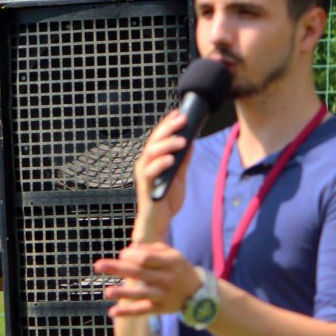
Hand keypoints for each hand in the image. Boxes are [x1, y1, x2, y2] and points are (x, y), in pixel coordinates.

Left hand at [94, 242, 201, 317]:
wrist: (198, 293)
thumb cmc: (176, 267)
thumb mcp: (169, 253)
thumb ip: (148, 249)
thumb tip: (125, 252)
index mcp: (170, 262)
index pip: (145, 258)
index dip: (130, 256)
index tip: (121, 255)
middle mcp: (167, 279)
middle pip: (139, 273)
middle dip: (117, 268)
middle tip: (98, 265)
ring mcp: (163, 295)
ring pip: (140, 294)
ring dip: (122, 293)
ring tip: (107, 292)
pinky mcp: (160, 309)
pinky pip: (142, 311)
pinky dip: (127, 312)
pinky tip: (112, 312)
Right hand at [132, 109, 191, 242]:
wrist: (158, 222)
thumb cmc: (166, 199)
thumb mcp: (179, 176)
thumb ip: (183, 160)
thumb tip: (192, 141)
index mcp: (153, 159)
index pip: (158, 137)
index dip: (167, 124)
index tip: (179, 112)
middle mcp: (145, 163)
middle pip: (154, 140)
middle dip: (168, 129)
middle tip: (182, 120)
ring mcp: (144, 174)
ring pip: (151, 153)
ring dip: (167, 144)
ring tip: (182, 141)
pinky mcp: (146, 186)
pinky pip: (150, 172)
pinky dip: (160, 164)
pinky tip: (172, 159)